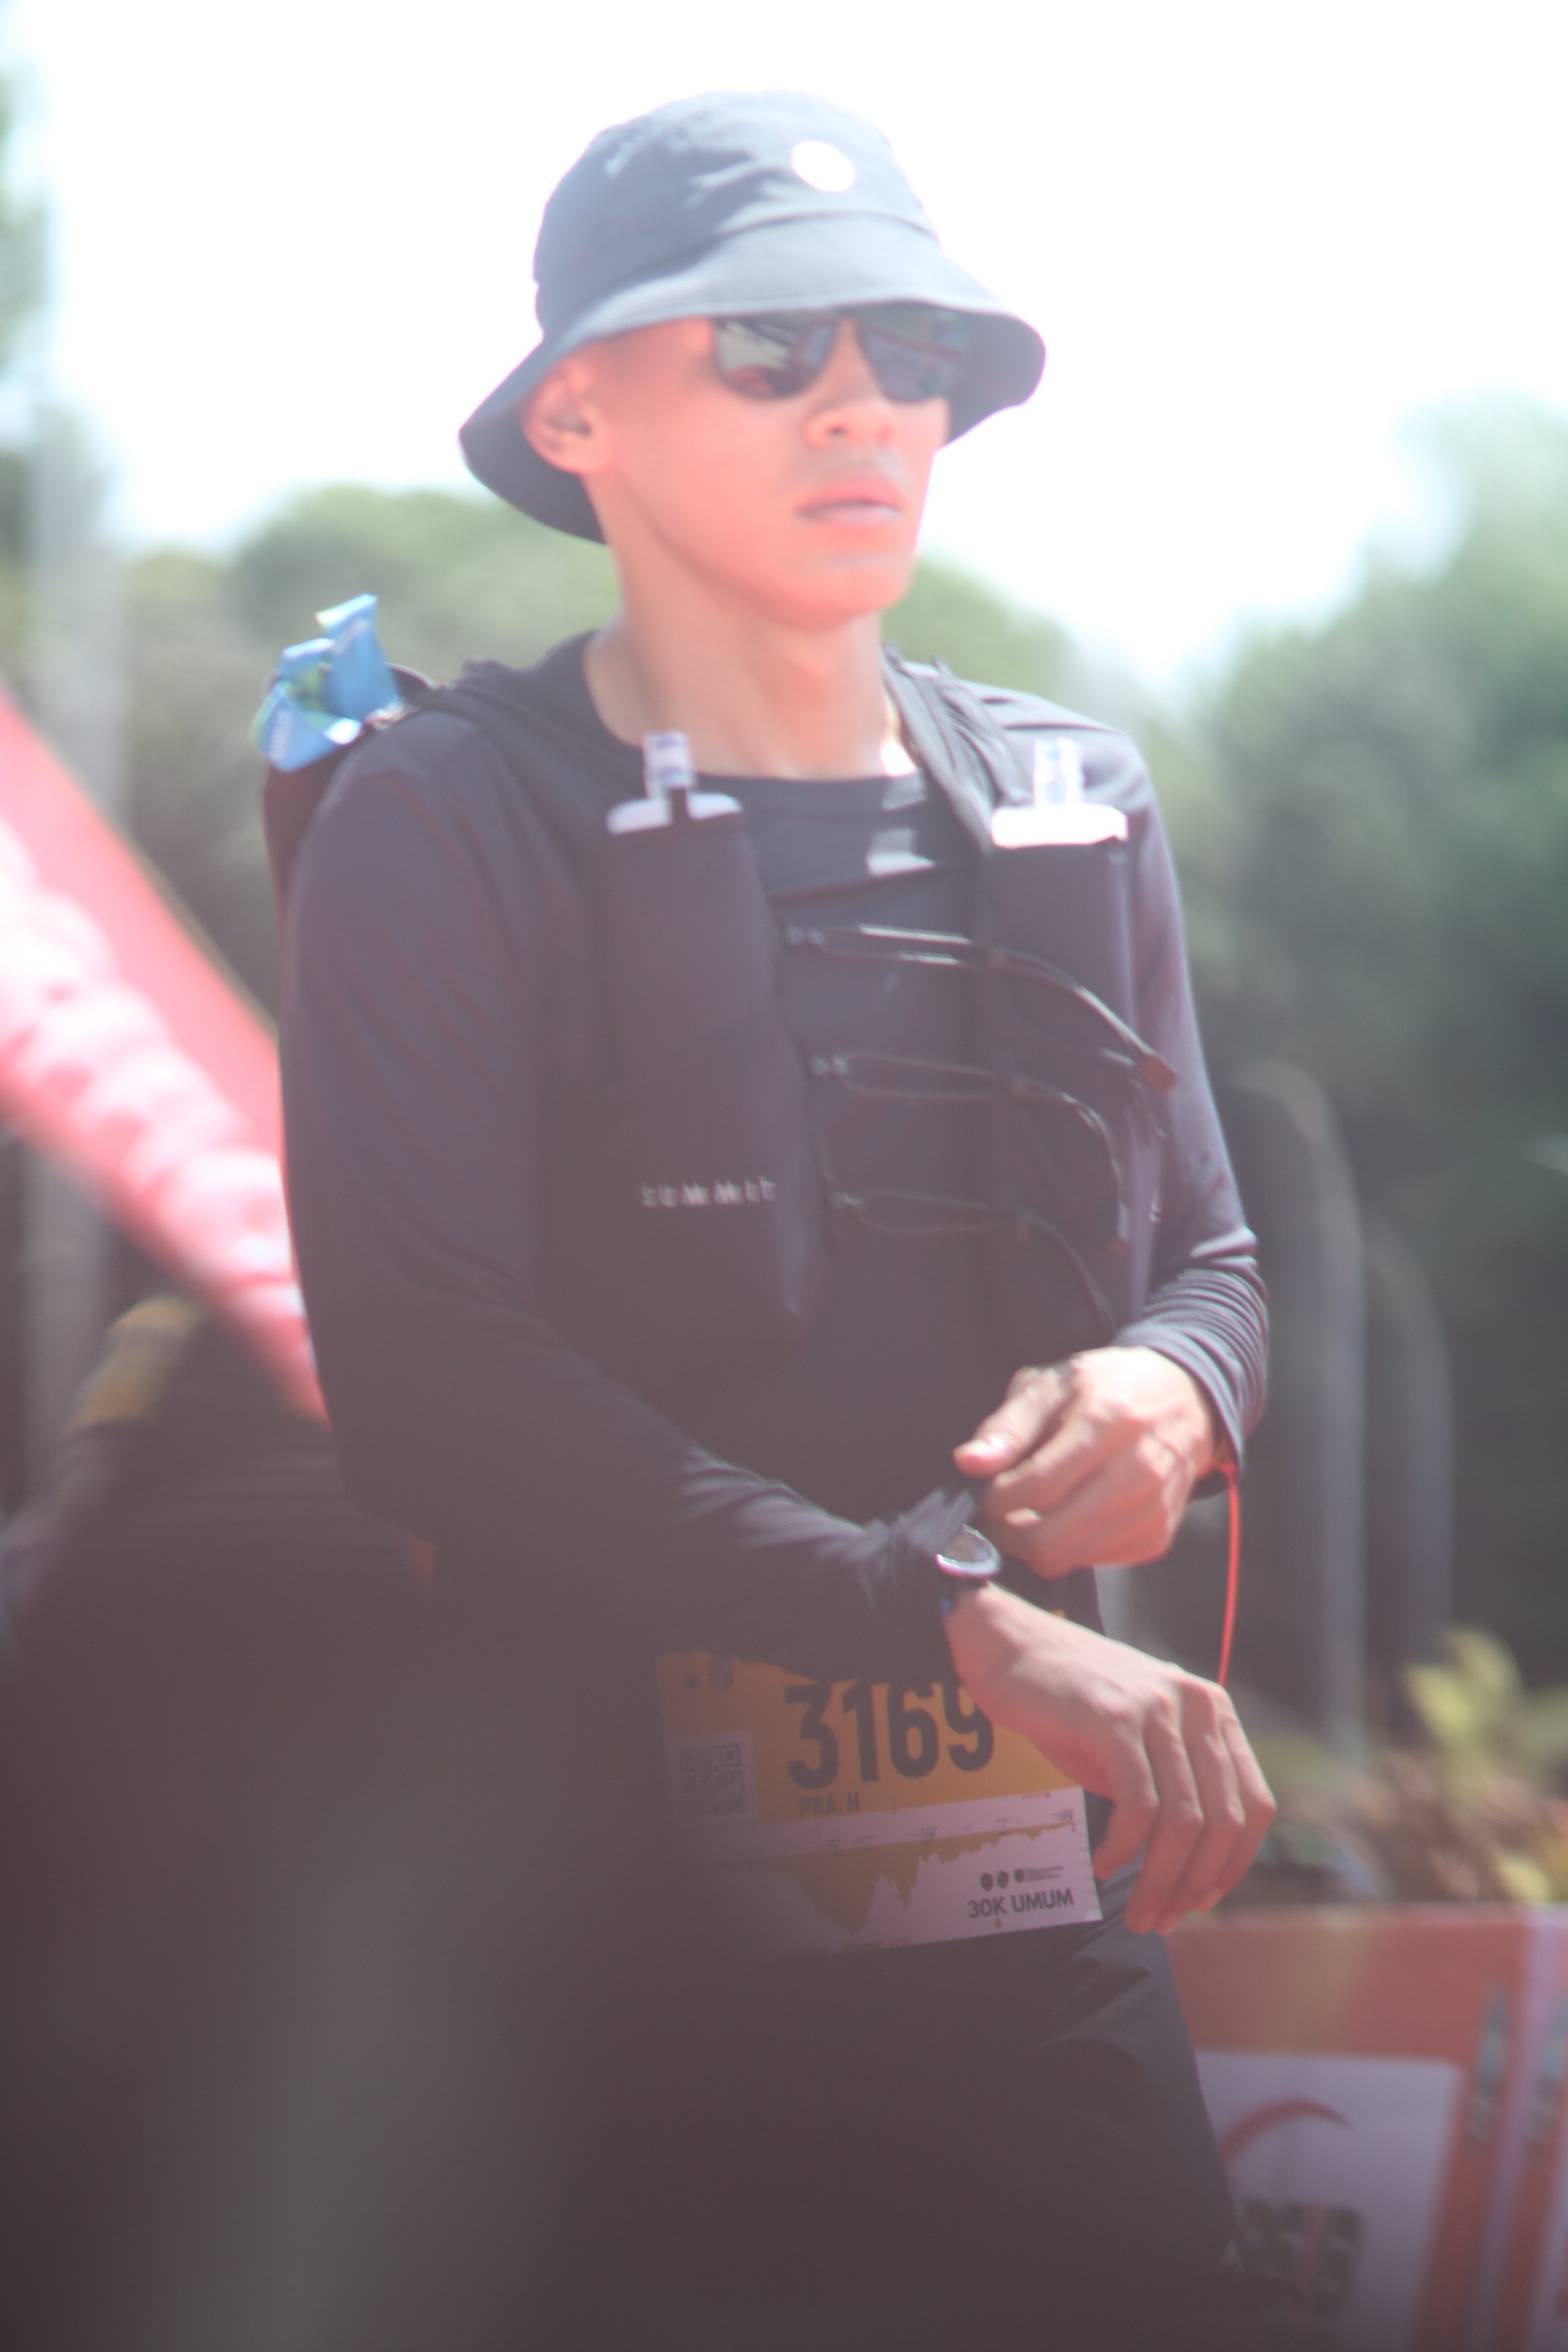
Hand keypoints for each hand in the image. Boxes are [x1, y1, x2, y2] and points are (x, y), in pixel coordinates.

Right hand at [943, 1582, 1273, 1932]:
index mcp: (1213, 1710)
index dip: (1234, 1864)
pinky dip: (1124, 1849)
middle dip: (1193, 1886)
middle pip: (1222, 1823)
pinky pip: (1138, 1807)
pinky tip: (1104, 1864)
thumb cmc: (1070, 1703)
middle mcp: (1196, 1705)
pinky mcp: (1113, 1720)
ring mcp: (1156, 1709)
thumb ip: (1173, 1785)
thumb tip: (1194, 1870)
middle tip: (1160, 1920)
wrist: (1008, 1646)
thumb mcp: (1139, 1739)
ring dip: (1160, 1881)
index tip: (1201, 1900)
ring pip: (1182, 1823)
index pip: (1255, 1804)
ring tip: (1136, 1911)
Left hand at [953, 1346, 1217, 1578]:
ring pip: (1067, 1556)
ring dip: (1029, 1546)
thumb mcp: (1055, 1383)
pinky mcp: (1158, 1537)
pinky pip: (1093, 1562)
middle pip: (1049, 1534)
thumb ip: (1009, 1424)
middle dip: (1003, 1534)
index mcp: (1109, 1421)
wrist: (1185, 1402)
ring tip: (1017, 1519)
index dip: (994, 1499)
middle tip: (988, 1519)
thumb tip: (968, 1463)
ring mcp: (1152, 1509)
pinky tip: (1060, 1520)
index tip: (978, 1495)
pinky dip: (1066, 1549)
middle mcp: (1139, 1470)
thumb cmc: (1106, 1387)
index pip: (1037, 1485)